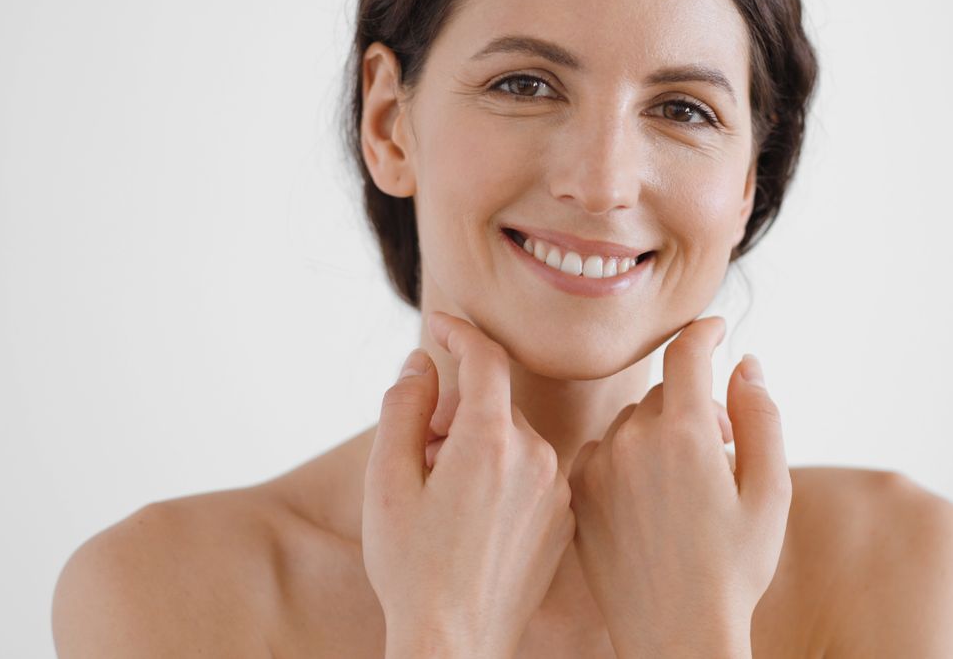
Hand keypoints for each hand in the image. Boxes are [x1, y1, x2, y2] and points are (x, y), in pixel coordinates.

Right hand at [362, 311, 575, 658]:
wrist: (455, 641)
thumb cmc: (412, 567)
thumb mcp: (387, 480)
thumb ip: (403, 407)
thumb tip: (421, 363)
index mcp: (491, 440)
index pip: (485, 357)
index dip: (458, 332)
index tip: (439, 325)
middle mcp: (537, 457)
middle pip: (495, 404)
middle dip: (455, 411)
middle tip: (418, 448)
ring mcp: (558, 490)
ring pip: (516, 440)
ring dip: (479, 446)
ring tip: (442, 492)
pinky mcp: (566, 520)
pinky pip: (534, 475)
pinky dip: (504, 477)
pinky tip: (474, 517)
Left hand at [567, 317, 791, 657]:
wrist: (676, 633)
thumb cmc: (734, 569)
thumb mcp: (771, 492)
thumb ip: (761, 416)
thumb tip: (746, 363)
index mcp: (686, 433)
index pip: (687, 351)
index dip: (704, 331)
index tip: (715, 329)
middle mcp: (634, 440)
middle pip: (665, 392)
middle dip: (694, 407)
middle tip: (720, 450)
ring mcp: (600, 465)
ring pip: (634, 422)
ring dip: (659, 434)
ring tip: (684, 486)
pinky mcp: (579, 491)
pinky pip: (604, 450)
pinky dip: (626, 460)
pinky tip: (648, 500)